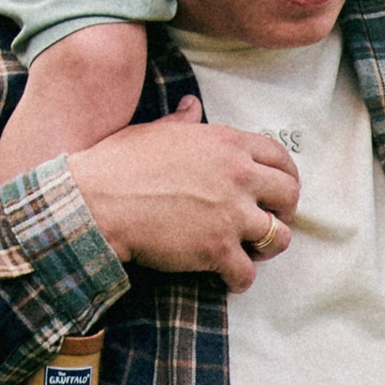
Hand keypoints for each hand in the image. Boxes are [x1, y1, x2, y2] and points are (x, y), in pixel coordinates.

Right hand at [70, 99, 300, 289]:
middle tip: (268, 223)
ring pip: (279, 238)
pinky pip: (247, 273)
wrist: (94, 201)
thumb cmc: (118, 164)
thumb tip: (192, 105)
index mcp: (227, 143)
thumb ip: (183, 122)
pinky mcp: (216, 248)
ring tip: (250, 252)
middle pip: (290, 196)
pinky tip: (228, 278)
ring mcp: (230, 214)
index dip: (286, 178)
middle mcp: (237, 176)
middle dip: (284, 213)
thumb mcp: (155, 131)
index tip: (277, 193)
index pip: (281, 158)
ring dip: (268, 248)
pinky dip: (240, 280)